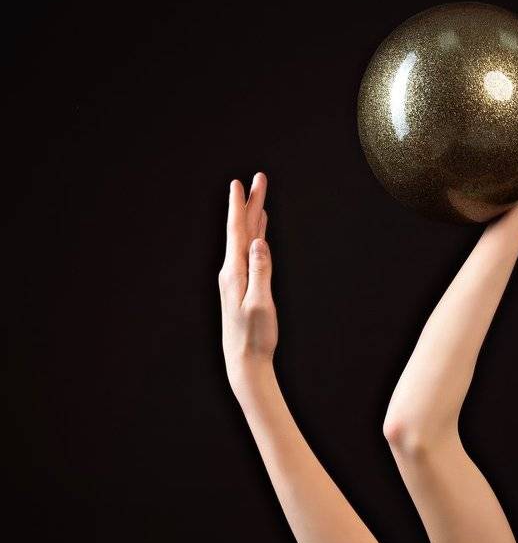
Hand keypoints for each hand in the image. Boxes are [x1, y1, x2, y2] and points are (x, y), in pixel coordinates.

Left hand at [218, 172, 277, 390]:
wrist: (245, 362)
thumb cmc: (255, 338)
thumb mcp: (260, 304)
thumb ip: (261, 271)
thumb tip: (259, 242)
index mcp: (235, 273)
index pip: (237, 232)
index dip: (240, 206)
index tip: (240, 183)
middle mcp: (232, 272)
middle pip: (242, 230)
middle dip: (251, 204)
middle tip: (259, 179)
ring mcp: (236, 279)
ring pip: (246, 240)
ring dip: (254, 219)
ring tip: (260, 199)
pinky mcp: (242, 287)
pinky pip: (249, 254)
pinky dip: (255, 238)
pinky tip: (259, 234)